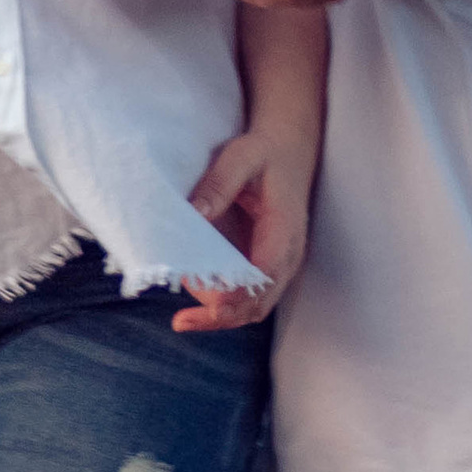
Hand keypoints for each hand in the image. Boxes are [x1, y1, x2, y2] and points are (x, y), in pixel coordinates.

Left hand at [171, 127, 312, 332]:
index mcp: (284, 228)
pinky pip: (250, 297)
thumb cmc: (264, 152)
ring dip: (223, 317)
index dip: (238, 294)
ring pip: (255, 307)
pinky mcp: (268, 265)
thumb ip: (218, 184)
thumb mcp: (240, 157)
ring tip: (184, 319)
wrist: (288, 149)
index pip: (265, 273)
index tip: (208, 305)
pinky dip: (226, 306)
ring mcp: (280, 263)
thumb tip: (194, 214)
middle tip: (183, 321)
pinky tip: (197, 301)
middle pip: (260, 302)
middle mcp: (288, 254)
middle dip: (223, 317)